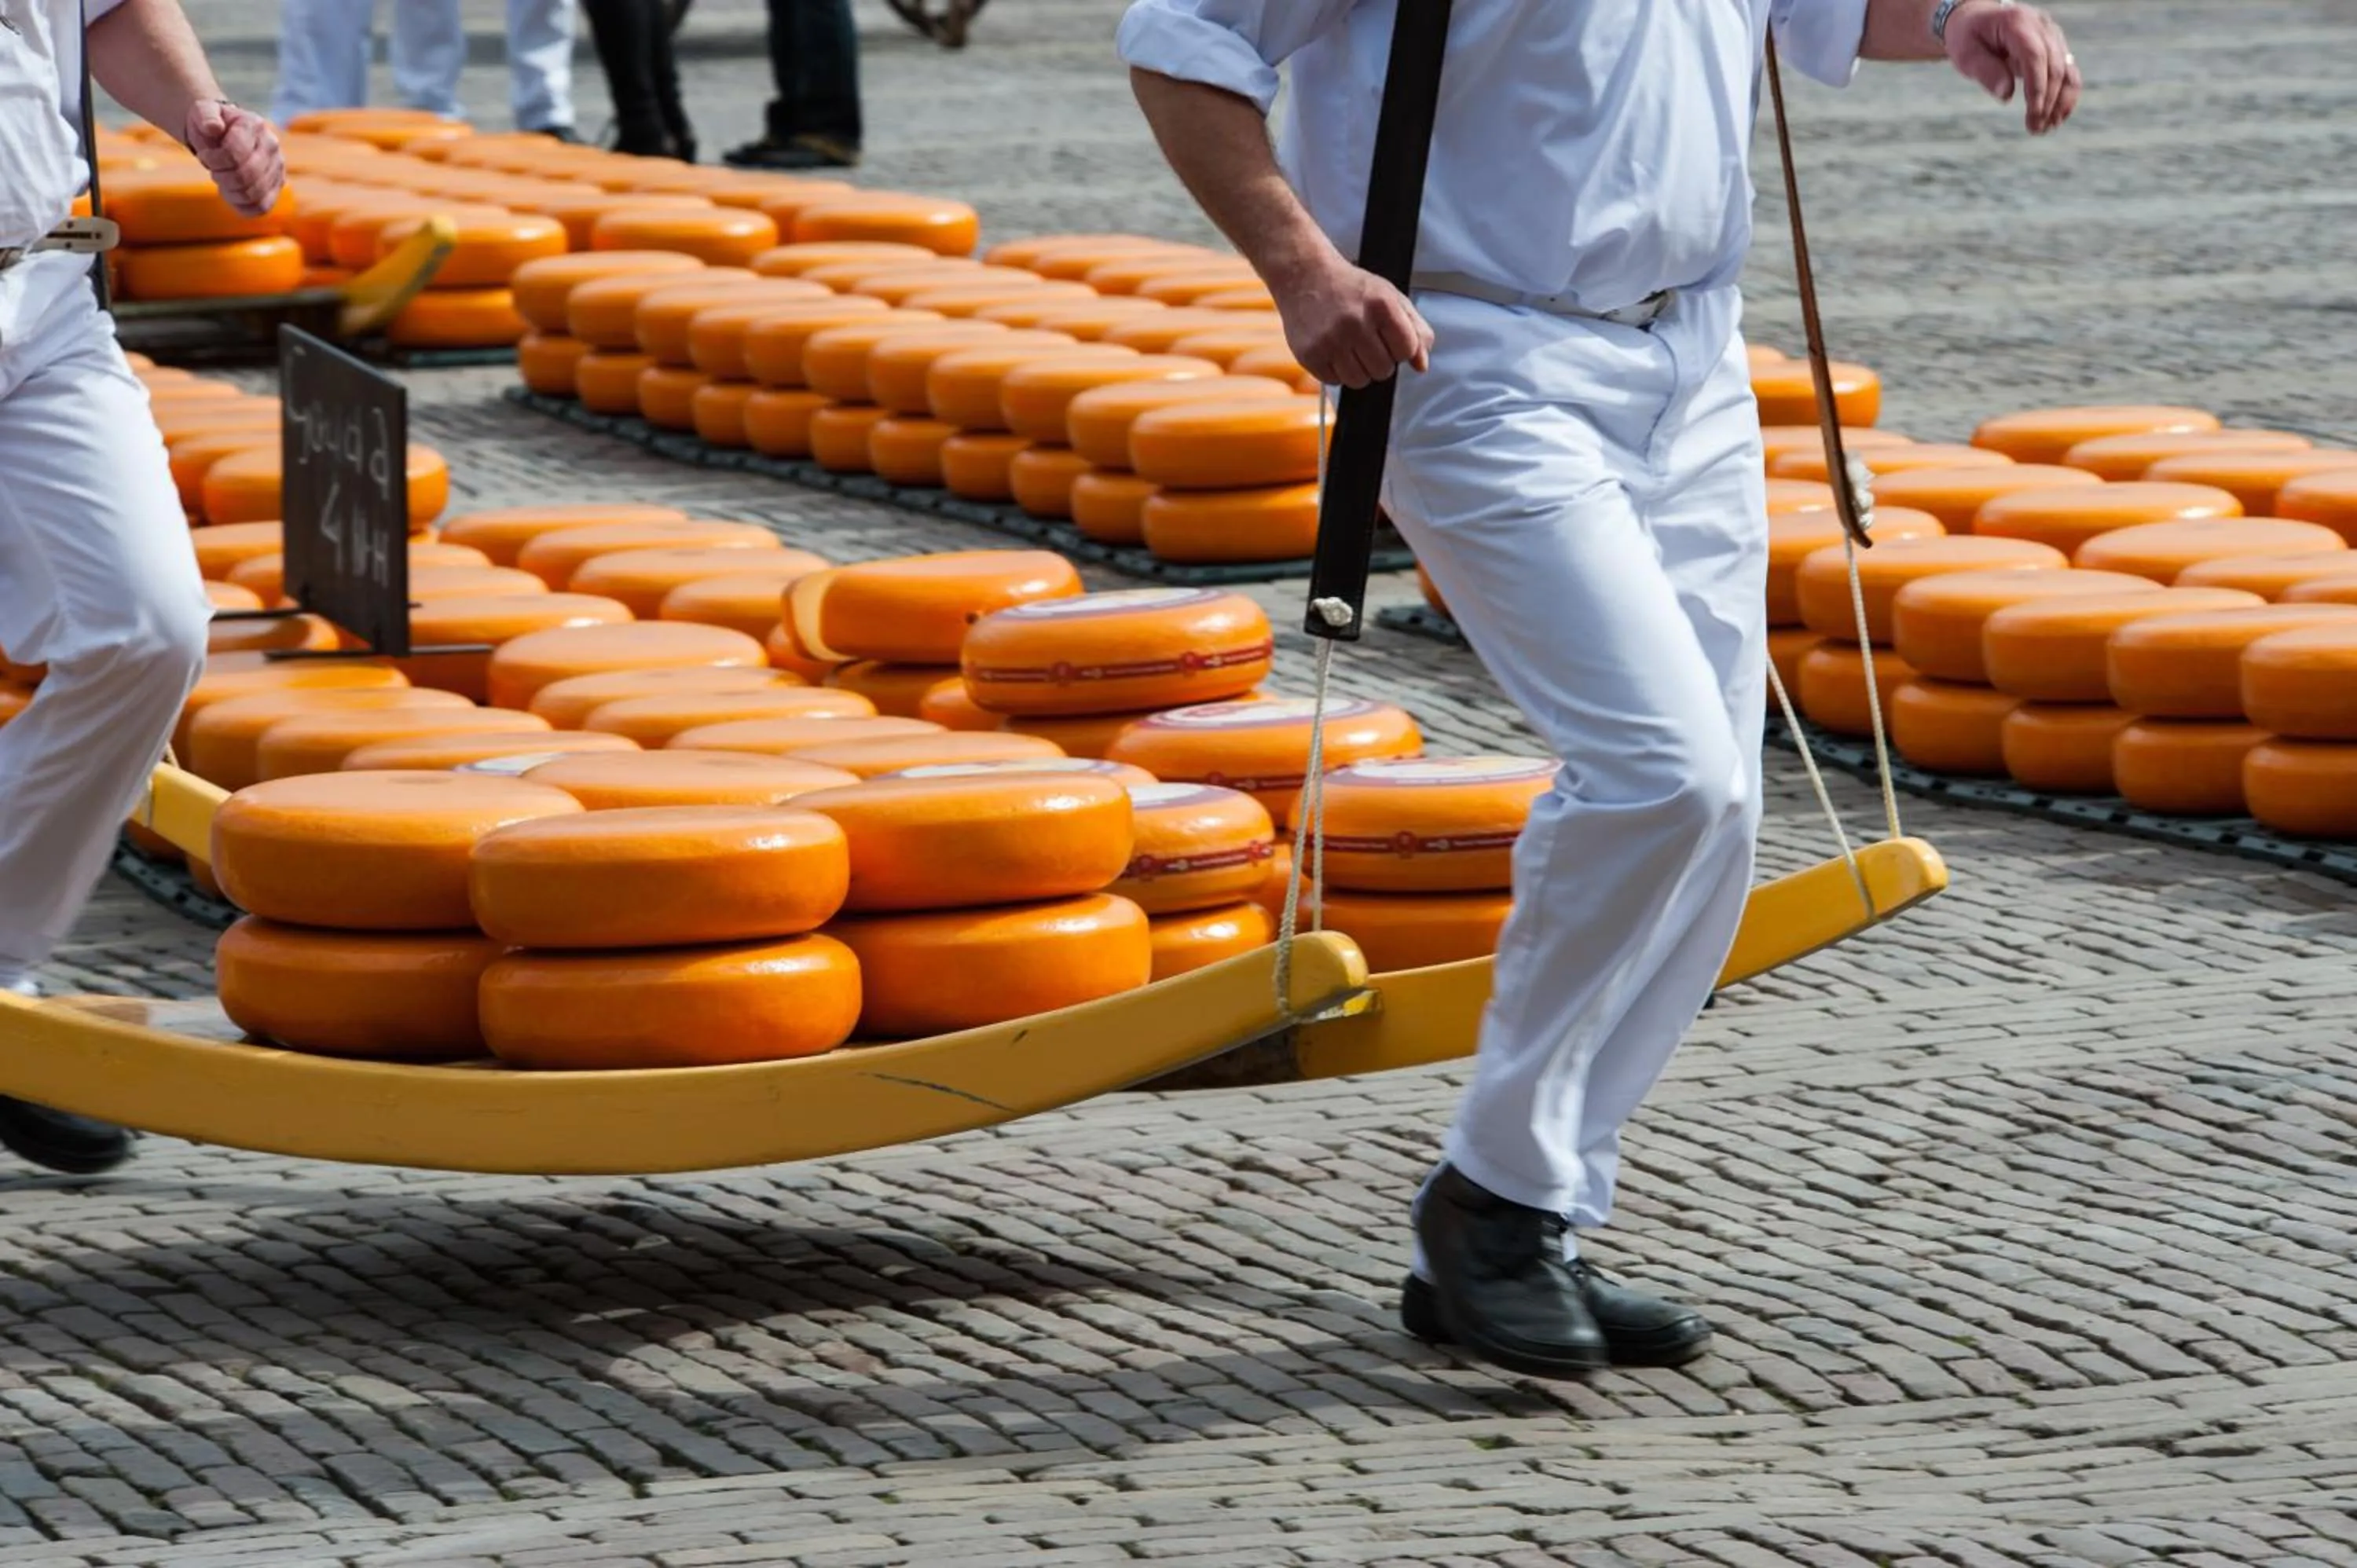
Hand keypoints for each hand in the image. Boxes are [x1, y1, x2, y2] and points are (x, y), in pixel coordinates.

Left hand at [185, 100, 285, 217]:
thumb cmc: (211, 124)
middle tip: (213, 170)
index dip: (213, 160)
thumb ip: (205, 116)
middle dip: (221, 177)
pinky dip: (242, 206)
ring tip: (222, 180)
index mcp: (254, 125)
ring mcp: (278, 167)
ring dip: (230, 192)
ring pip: (254, 194)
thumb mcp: (202, 111)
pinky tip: (232, 194)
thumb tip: (213, 128)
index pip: (234, 153)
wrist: (224, 134)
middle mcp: (272, 146)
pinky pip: (261, 207)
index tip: (203, 156)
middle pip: (246, 176)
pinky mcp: (278, 186)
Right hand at [1274, 252, 1434, 389]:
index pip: (1407, 350)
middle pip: (1384, 370)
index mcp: (1380, 304)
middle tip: (1365, 341)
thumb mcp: (1389, 297)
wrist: (1304, 276)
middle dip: (1379, 360)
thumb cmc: (1350, 288)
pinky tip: (1332, 350)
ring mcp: (1330, 339)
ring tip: (1350, 348)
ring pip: (1359, 381)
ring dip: (1358, 370)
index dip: (1401, 349)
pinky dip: (1336, 372)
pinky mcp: (1310, 354)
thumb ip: (1414, 329)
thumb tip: (1421, 366)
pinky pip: (1335, 382)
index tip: (1389, 339)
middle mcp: (1355, 322)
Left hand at [1945, 1, 2079, 133]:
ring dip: (2060, 102)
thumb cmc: (1968, 37)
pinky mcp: (2057, 48)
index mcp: (2017, 22)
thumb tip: (2007, 96)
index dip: (2037, 87)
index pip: (2035, 56)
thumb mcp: (1966, 54)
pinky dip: (2066, 96)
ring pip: (2067, 71)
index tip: (2033, 114)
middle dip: (2047, 101)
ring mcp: (2053, 36)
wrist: (1977, 19)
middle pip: (2054, 66)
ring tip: (2046, 128)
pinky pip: (2069, 73)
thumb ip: (1986, 71)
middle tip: (2035, 129)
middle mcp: (2042, 25)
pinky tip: (2056, 119)